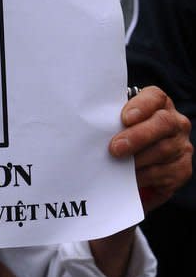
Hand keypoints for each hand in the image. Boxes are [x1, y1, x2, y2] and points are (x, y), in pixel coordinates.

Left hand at [109, 86, 192, 212]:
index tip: (125, 119)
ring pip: (163, 150)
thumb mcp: (117, 126)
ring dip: (137, 161)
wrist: (138, 165)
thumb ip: (112, 123)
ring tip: (117, 167)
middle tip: (115, 148)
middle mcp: (175, 122)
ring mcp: (181, 145)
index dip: (141, 106)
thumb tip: (95, 131)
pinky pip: (164, 174)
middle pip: (163, 123)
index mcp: (158, 104)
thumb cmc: (124, 138)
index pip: (155, 97)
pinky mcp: (182, 169)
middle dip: (137, 136)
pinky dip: (144, 177)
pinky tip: (130, 179)